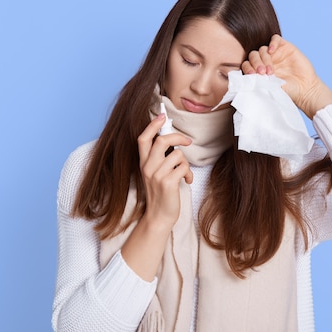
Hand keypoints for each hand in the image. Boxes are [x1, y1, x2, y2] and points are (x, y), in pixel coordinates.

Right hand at [137, 114, 192, 229]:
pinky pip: (184, 168)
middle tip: (187, 141)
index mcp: (143, 163)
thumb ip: (159, 158)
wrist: (159, 216)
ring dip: (186, 164)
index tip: (162, 116)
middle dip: (178, 137)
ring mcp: (156, 175)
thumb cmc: (161, 194)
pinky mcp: (167, 183)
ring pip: (178, 155)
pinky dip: (188, 174)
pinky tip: (186, 181)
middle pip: (162, 141)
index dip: (152, 125)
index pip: (143, 139)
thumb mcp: (154, 174)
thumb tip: (173, 139)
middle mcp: (147, 167)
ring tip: (184, 174)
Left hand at [241, 35, 331, 118]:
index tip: (252, 75)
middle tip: (262, 73)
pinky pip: (275, 39)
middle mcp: (266, 61)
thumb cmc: (288, 91)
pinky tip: (273, 51)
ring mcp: (275, 54)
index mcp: (259, 71)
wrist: (305, 88)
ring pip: (262, 49)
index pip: (247, 64)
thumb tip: (247, 80)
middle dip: (256, 64)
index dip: (248, 68)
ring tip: (270, 70)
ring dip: (264, 58)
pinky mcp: (285, 47)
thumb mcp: (270, 88)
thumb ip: (259, 82)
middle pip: (253, 55)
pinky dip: (272, 43)